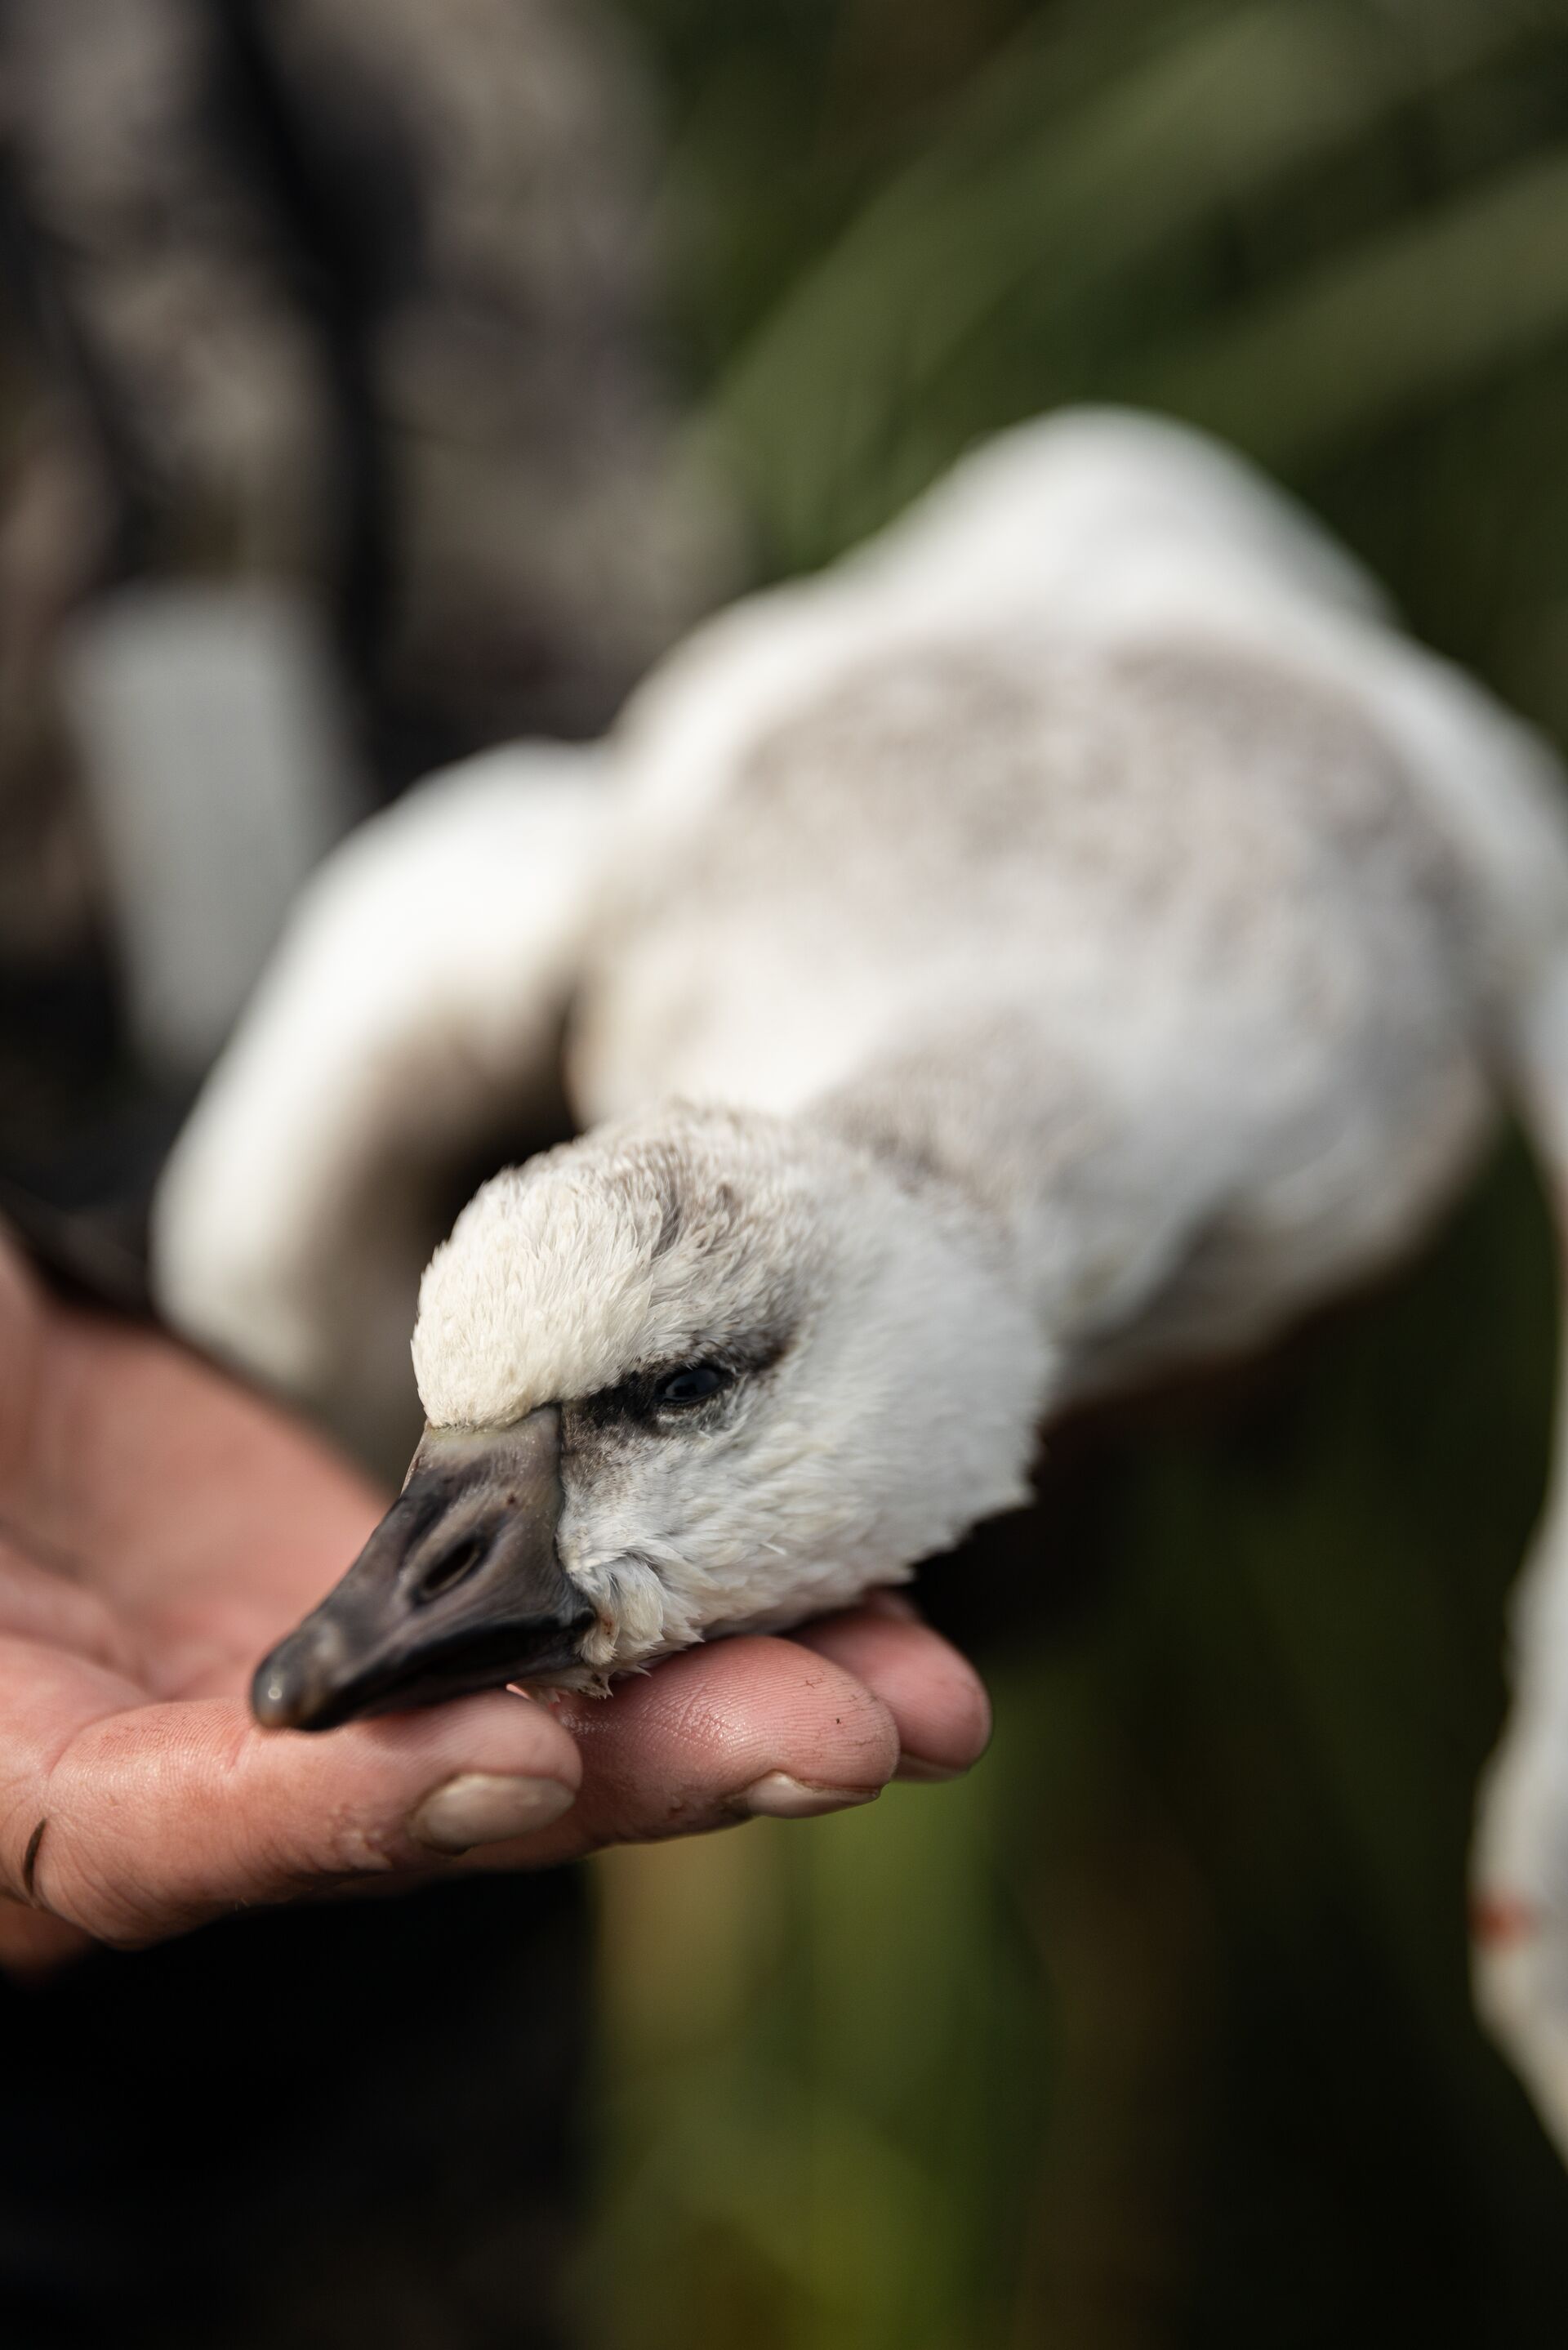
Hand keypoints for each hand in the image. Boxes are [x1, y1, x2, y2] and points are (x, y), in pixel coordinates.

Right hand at [0, 1233, 988, 1968]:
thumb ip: (7, 1659)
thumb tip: (34, 1725)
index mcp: (19, 1789)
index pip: (173, 1832)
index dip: (349, 1813)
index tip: (525, 1753)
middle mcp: (177, 1777)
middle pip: (423, 1801)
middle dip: (650, 1774)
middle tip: (859, 1735)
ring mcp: (302, 1687)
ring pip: (531, 1708)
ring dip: (730, 1698)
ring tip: (921, 1685)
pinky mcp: (388, 1587)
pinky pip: (552, 1601)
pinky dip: (687, 1595)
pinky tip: (845, 1583)